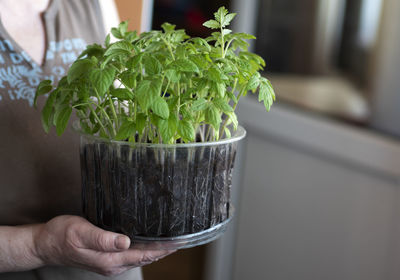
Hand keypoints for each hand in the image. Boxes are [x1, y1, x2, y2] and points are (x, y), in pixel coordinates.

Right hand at [34, 215, 174, 275]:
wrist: (45, 245)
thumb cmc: (62, 235)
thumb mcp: (81, 232)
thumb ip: (103, 239)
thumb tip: (125, 242)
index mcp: (109, 260)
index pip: (144, 254)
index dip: (163, 249)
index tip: (179, 242)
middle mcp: (113, 265)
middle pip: (145, 257)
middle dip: (164, 250)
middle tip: (181, 239)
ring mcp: (110, 264)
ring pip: (139, 257)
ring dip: (156, 251)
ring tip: (170, 241)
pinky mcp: (106, 260)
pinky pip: (131, 256)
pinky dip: (144, 250)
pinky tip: (148, 242)